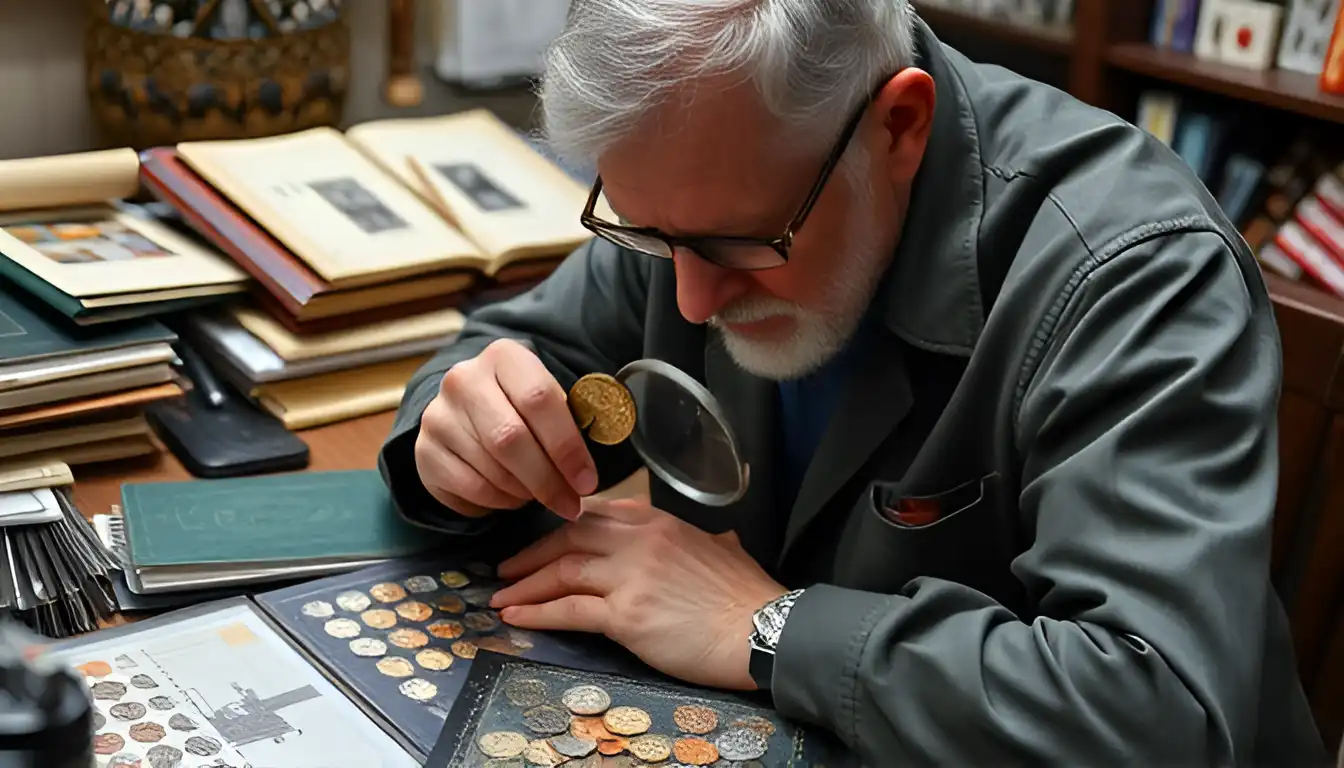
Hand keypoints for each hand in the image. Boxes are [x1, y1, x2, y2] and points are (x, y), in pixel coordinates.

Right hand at [415, 339, 596, 520]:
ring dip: (523, 493)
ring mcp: (439, 415)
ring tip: (539, 493)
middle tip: (570, 504)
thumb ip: (571, 422)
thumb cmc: (521, 408)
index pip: (539, 399)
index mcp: (504, 356)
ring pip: (491, 469)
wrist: (464, 411)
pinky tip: (510, 496)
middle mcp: (464, 379)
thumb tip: (589, 470)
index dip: (567, 446)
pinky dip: (497, 502)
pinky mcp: (424, 450)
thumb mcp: (548, 400)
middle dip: (547, 480)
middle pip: (510, 439)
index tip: (587, 481)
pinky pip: (469, 488)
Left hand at [490, 498, 787, 689]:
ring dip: (526, 584)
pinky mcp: (626, 615)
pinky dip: (538, 612)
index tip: (542, 539)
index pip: (595, 514)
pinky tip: (517, 616)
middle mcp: (639, 541)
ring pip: (562, 571)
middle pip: (569, 536)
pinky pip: (570, 610)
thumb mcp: (721, 549)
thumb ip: (698, 542)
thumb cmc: (747, 596)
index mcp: (658, 522)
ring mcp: (630, 577)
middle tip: (508, 567)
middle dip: (532, 553)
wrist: (763, 630)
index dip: (561, 526)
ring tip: (501, 595)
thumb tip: (712, 541)